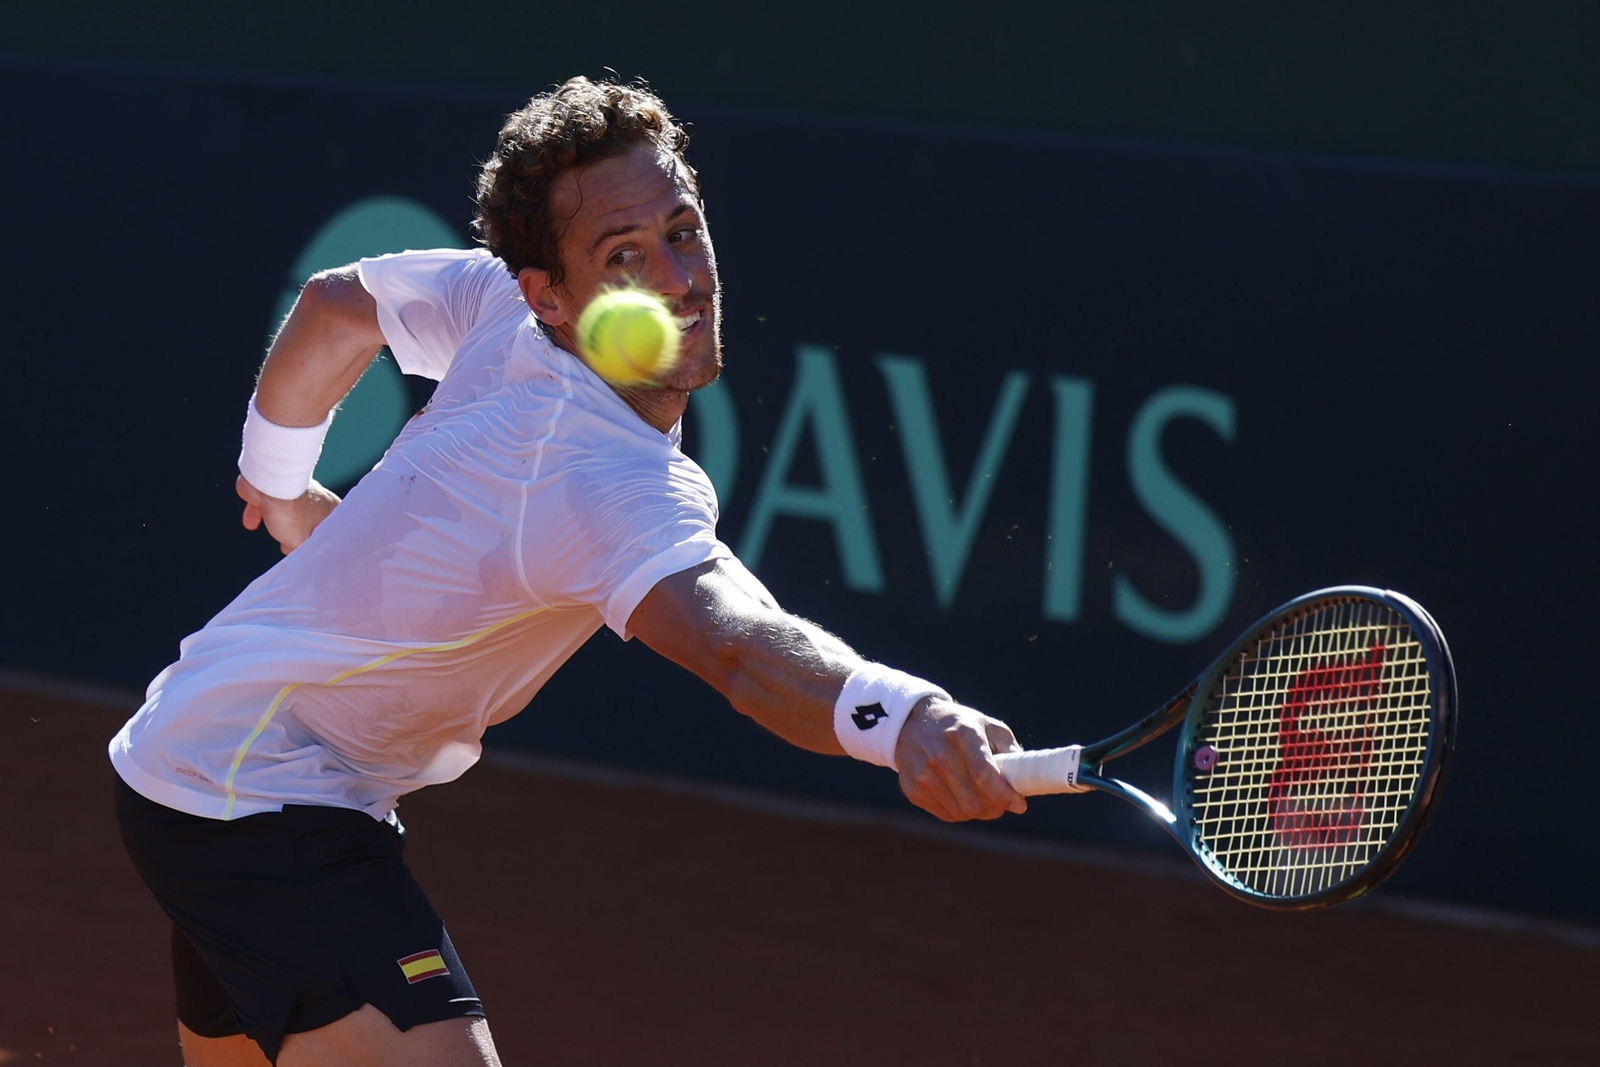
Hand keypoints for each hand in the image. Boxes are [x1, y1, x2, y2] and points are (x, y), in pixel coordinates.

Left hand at [236, 474, 340, 553]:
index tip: (320, 551)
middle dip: (303, 534)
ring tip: (279, 539)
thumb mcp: (300, 541)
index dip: (327, 540)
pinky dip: (259, 514)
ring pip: (289, 512)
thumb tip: (295, 553)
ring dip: (281, 524)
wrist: (269, 484)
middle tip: (297, 547)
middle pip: (311, 521)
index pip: (333, 528)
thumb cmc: (291, 511)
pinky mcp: (272, 488)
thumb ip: (300, 550)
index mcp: (330, 509)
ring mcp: (294, 491)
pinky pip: (266, 504)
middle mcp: (315, 497)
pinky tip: (251, 524)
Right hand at [894, 697, 1027, 821]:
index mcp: (963, 734)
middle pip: (975, 801)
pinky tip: (960, 794)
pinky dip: (959, 811)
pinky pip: (947, 815)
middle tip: (1001, 802)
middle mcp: (939, 755)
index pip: (984, 774)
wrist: (912, 722)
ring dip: (978, 811)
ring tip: (980, 796)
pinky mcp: (913, 790)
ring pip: (962, 812)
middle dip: (995, 807)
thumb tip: (1024, 778)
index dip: (1005, 795)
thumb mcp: (986, 725)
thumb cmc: (958, 725)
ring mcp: (922, 774)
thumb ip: (1009, 748)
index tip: (1020, 805)